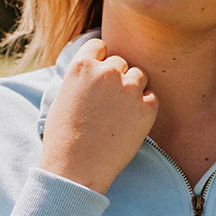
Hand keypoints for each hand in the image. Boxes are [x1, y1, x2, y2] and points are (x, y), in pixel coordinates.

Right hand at [39, 38, 158, 194]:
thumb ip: (81, 78)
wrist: (75, 168)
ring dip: (132, 89)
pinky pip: (152, 97)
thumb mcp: (63, 96)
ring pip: (139, 76)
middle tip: (108, 104)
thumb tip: (96, 68)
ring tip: (118, 114)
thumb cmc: (63, 137)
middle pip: (121, 62)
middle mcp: (107, 71)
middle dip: (116, 78)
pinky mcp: (146, 108)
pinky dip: (145, 108)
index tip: (98, 78)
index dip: (100, 61)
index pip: (100, 46)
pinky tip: (129, 124)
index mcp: (82, 65)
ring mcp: (129, 89)